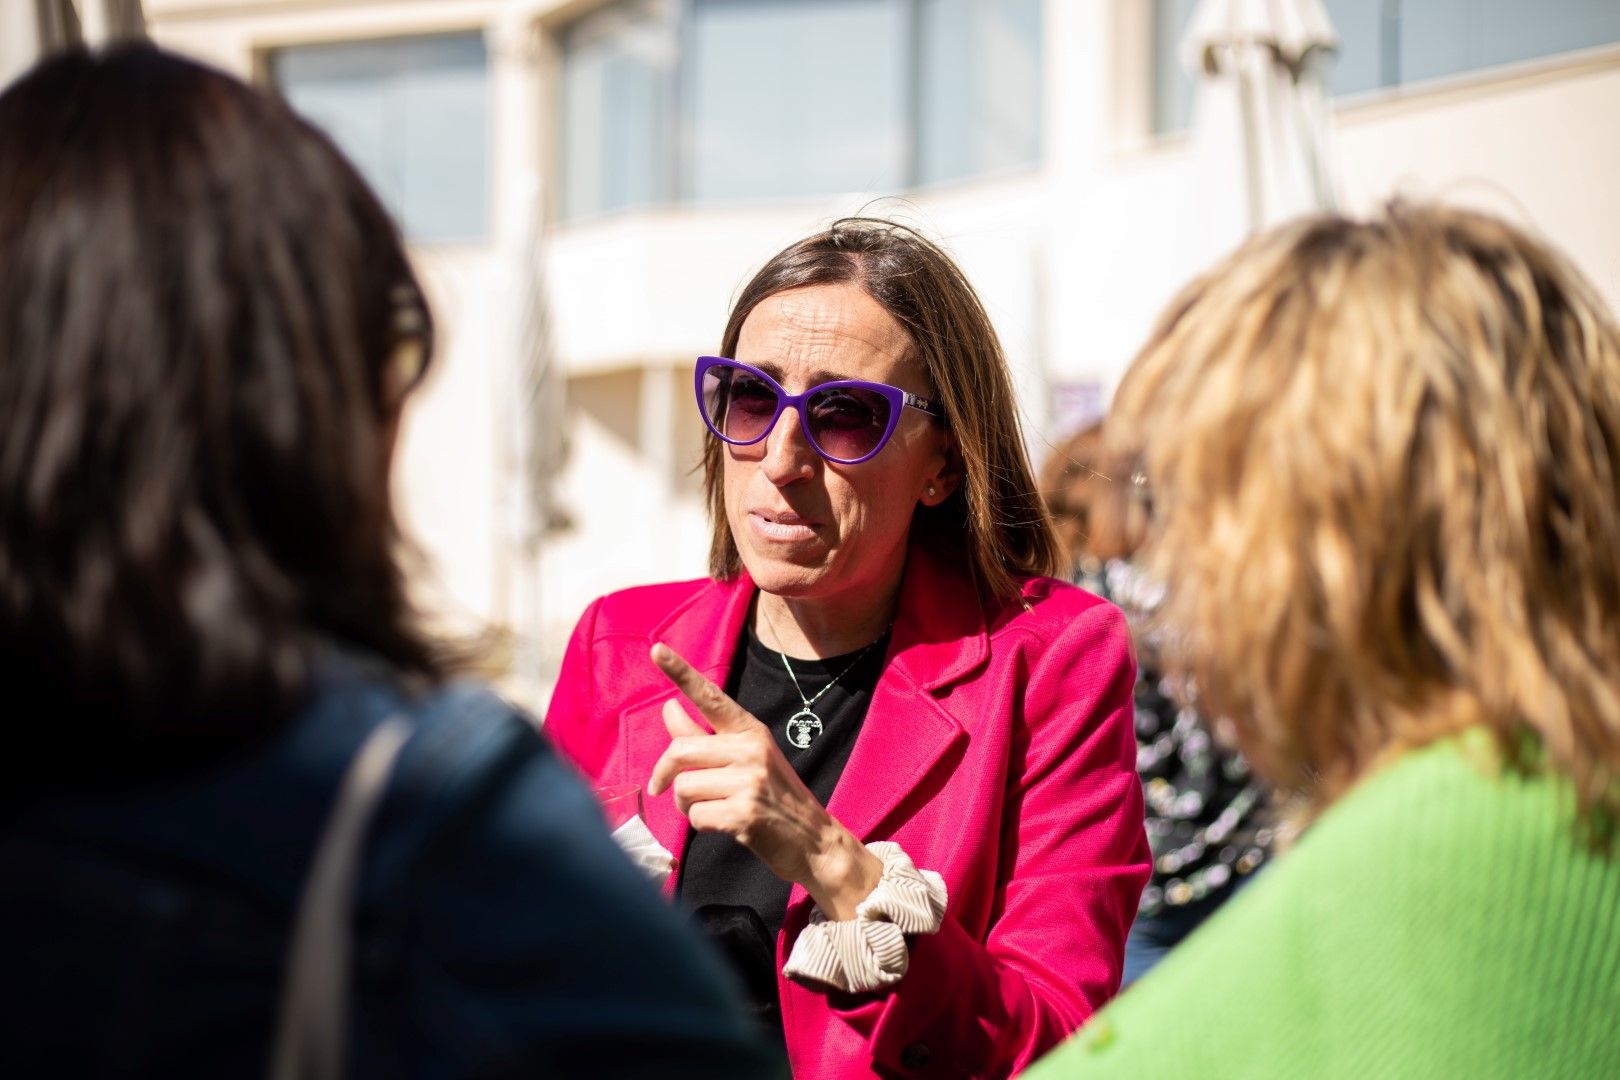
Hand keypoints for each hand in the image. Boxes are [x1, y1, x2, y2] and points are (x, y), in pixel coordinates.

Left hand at [646, 643, 881, 919]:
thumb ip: (703, 737)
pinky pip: (696, 816)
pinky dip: (701, 825)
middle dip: (663, 775)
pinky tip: (725, 825)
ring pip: (683, 787)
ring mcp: (750, 780)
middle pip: (680, 751)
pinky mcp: (745, 813)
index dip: (681, 672)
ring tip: (711, 809)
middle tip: (660, 789)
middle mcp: (751, 749)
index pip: (709, 697)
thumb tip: (669, 707)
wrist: (814, 841)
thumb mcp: (744, 760)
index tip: (655, 649)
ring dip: (685, 806)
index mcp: (750, 731)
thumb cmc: (772, 798)